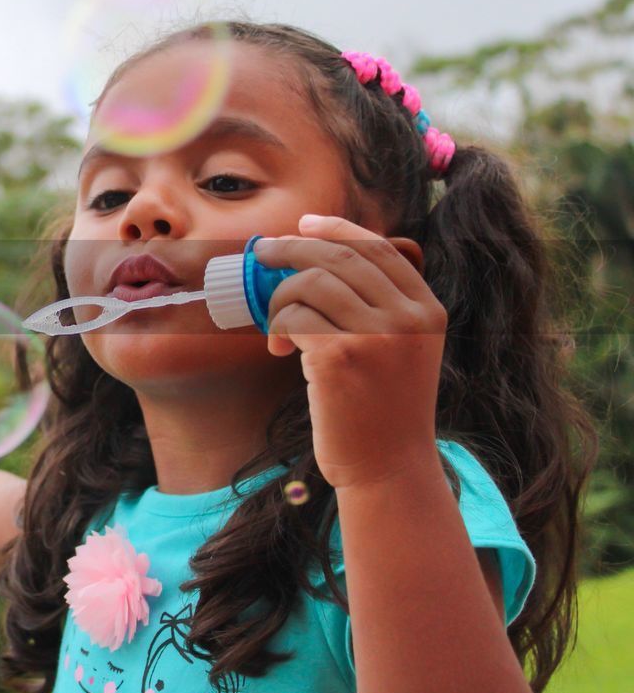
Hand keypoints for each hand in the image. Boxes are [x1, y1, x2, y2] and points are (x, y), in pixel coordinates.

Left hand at [250, 214, 447, 489]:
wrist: (389, 468)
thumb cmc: (382, 410)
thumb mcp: (400, 350)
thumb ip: (377, 306)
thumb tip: (317, 255)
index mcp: (427, 310)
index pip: (379, 248)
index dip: (337, 229)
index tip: (304, 224)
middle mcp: (408, 317)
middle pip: (339, 257)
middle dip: (293, 249)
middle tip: (264, 255)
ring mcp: (376, 336)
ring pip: (310, 283)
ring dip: (280, 299)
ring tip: (278, 329)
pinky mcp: (340, 356)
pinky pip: (294, 315)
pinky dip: (278, 326)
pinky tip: (281, 350)